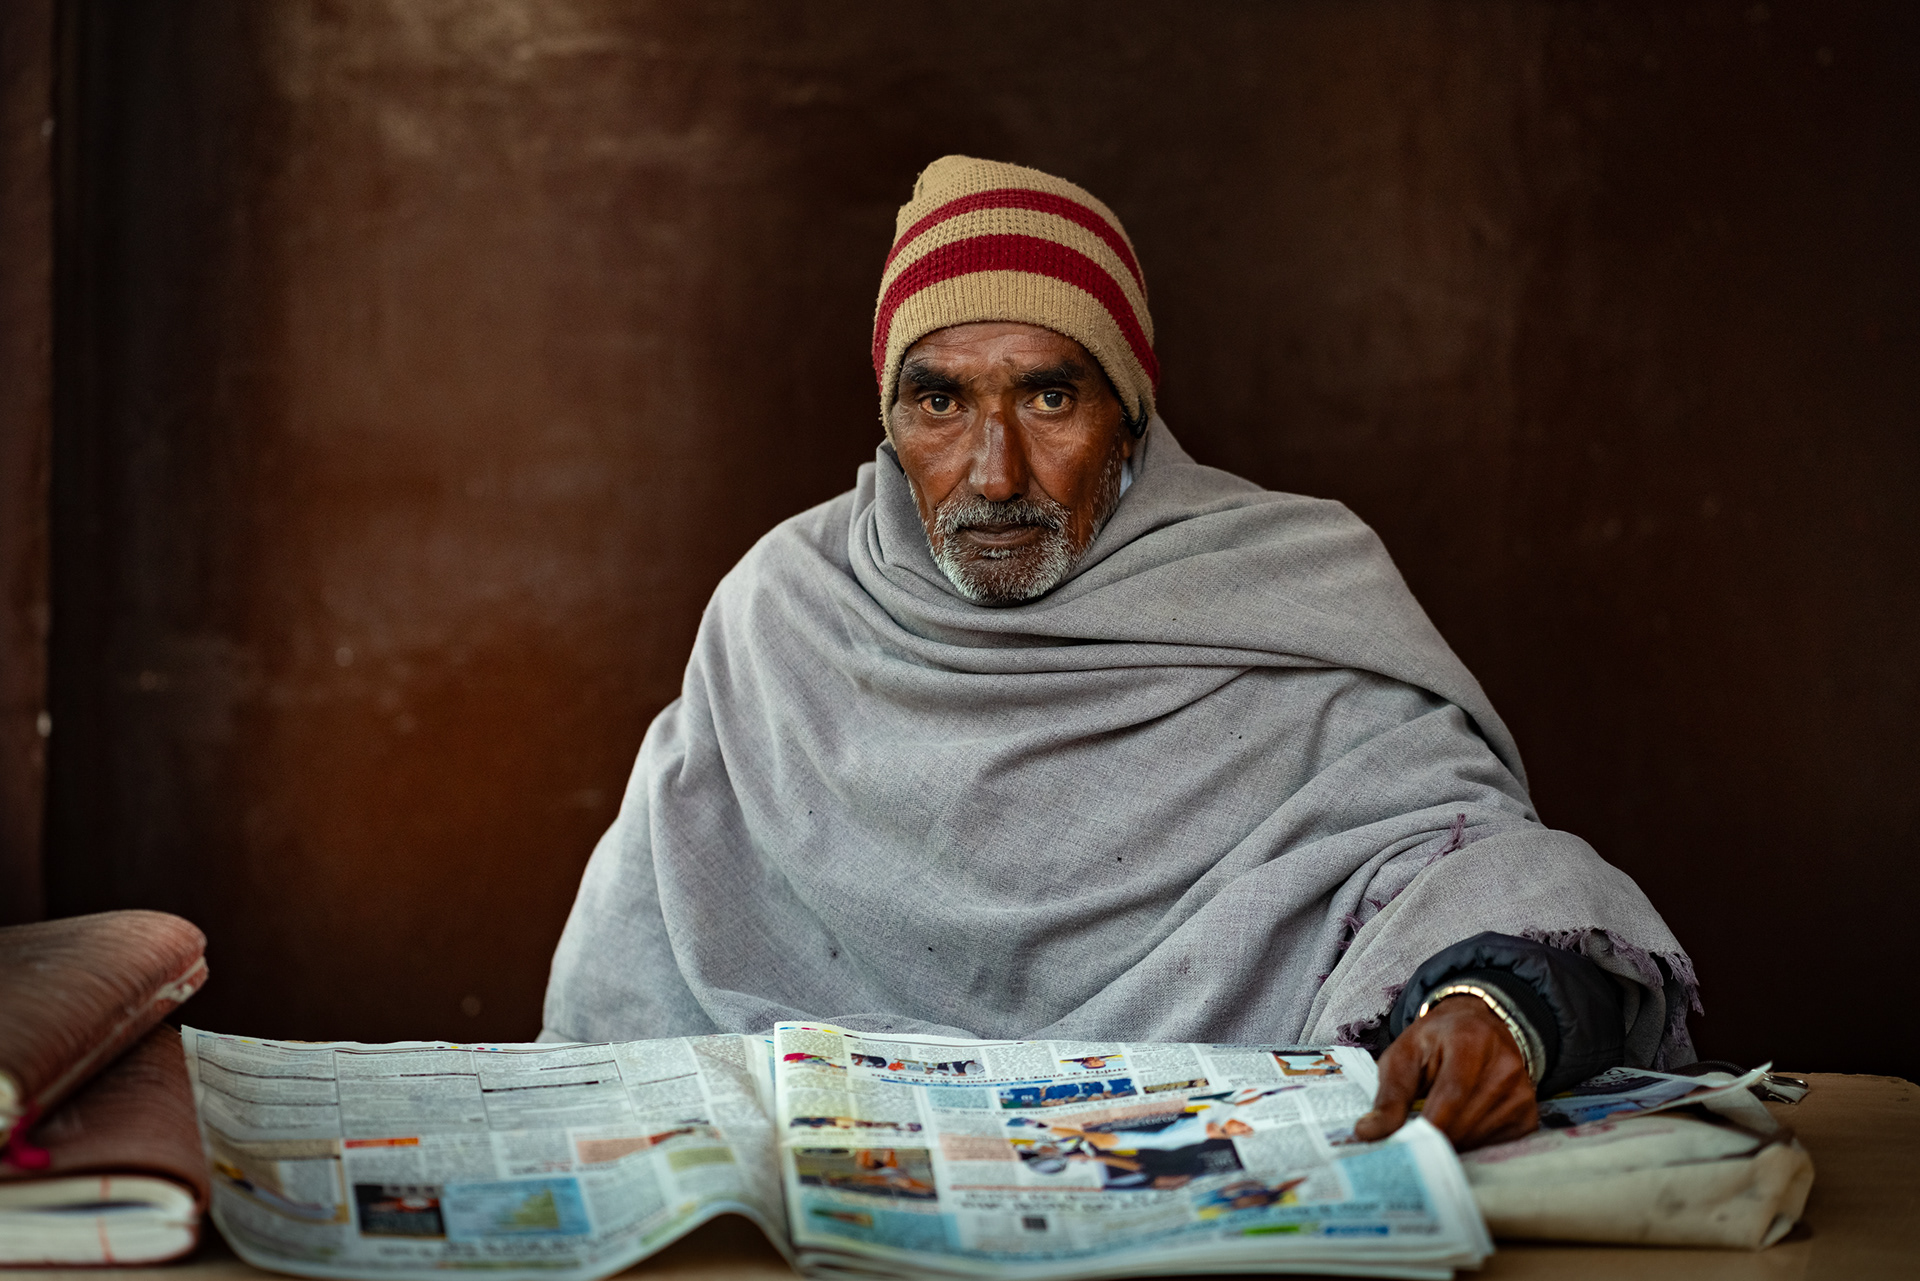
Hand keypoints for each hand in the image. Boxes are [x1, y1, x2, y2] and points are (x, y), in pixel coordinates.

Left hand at [1352, 994, 1538, 1150]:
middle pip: (1464, 1124)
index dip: (1426, 1128)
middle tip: (1406, 1149)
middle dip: (1431, 1141)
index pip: (1451, 1096)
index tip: (1401, 1149)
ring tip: (1431, 1132)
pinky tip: (1457, 1130)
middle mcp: (1505, 1067)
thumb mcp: (1404, 1054)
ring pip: (1477, 1140)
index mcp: (1471, 1042)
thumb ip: (1389, 1095)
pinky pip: (1494, 1146)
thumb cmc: (1434, 1042)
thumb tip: (1368, 1134)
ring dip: (1449, 1145)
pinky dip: (1469, 1146)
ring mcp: (1523, 1094)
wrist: (1478, 1028)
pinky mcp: (1528, 1116)